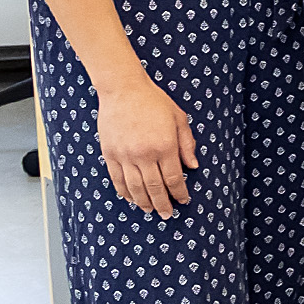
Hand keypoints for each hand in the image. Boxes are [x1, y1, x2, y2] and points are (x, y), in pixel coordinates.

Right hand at [96, 73, 198, 218]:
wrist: (124, 90)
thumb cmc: (155, 102)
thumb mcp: (179, 119)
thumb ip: (187, 144)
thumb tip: (192, 167)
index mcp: (164, 146)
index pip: (173, 178)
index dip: (179, 193)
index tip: (184, 200)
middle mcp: (144, 154)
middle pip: (154, 187)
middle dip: (162, 204)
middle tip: (167, 214)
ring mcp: (124, 155)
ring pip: (134, 187)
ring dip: (143, 202)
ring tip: (150, 210)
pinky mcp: (110, 153)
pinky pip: (117, 179)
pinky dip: (124, 192)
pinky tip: (131, 199)